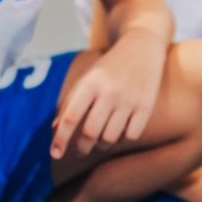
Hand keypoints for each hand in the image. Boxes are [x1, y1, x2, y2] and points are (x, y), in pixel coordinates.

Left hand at [53, 29, 166, 157]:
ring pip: (110, 138)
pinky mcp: (146, 105)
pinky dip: (122, 139)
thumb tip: (55, 129)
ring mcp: (129, 99)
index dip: (60, 139)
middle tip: (79, 152)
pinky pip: (131, 135)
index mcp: (90, 83)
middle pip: (90, 132)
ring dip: (101, 146)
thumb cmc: (109, 66)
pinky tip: (119, 133)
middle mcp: (109, 91)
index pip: (71, 117)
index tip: (54, 154)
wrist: (142, 47)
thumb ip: (69, 102)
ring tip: (99, 143)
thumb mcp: (87, 78)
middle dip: (81, 148)